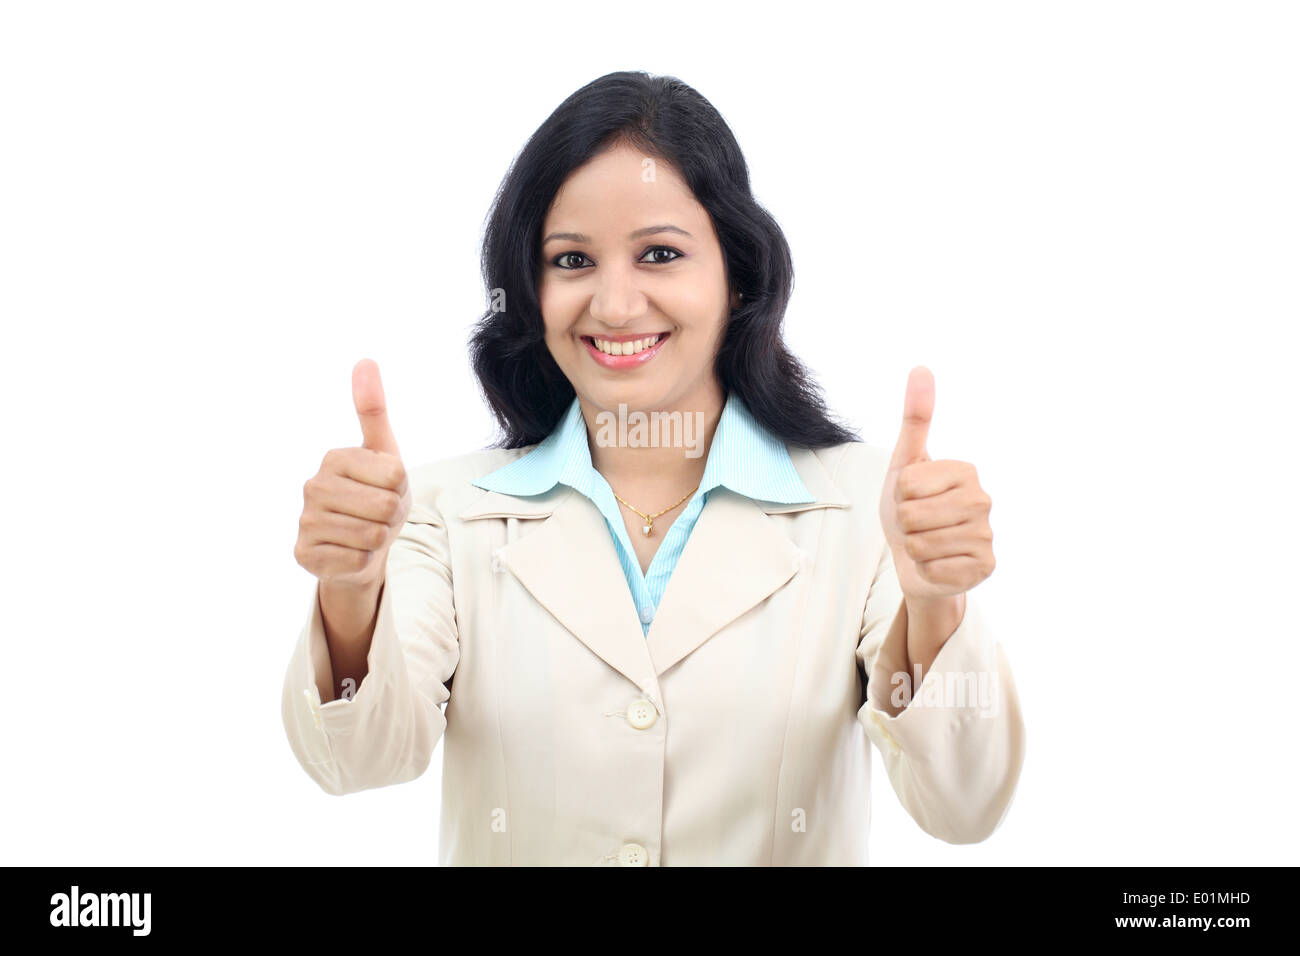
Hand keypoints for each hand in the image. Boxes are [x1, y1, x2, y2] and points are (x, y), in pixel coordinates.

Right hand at [294, 359, 412, 588]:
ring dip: (380, 539)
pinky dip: (364, 560)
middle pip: (385, 506)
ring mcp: (306, 522)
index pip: (396, 475)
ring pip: (373, 535)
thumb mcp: (384, 452)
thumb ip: (373, 409)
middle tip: (378, 514)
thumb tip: (365, 360)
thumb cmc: (376, 494)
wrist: (361, 546)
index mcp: (334, 458)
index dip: (401, 487)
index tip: (386, 488)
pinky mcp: (305, 555)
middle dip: (392, 515)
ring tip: (367, 532)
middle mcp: (313, 487)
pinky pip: (358, 560)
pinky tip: (351, 552)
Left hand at [878, 366, 994, 602]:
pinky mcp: (984, 567)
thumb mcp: (905, 463)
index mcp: (966, 471)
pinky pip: (933, 569)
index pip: (906, 485)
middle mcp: (983, 500)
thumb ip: (915, 418)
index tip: (911, 498)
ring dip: (914, 548)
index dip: (899, 496)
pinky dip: (926, 570)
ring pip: (921, 544)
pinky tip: (938, 564)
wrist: (917, 560)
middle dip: (904, 524)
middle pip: (912, 515)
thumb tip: (921, 368)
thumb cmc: (911, 507)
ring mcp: (987, 535)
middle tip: (916, 525)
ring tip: (926, 543)